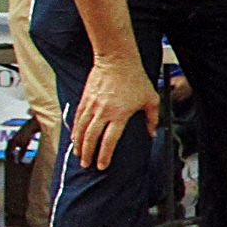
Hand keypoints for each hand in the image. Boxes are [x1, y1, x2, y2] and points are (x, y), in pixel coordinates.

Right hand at [71, 55, 159, 169]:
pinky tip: (74, 138)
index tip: (102, 166)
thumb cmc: (136, 79)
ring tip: (79, 156)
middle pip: (91, 138)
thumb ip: (152, 118)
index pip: (109, 141)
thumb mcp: (151, 99)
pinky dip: (74, 130)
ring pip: (81, 130)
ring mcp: (91, 106)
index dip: (104, 155)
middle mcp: (102, 112)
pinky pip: (77, 119)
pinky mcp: (84, 99)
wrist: (117, 60)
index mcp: (119, 115)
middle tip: (87, 165)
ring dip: (79, 145)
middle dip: (88, 154)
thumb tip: (151, 134)